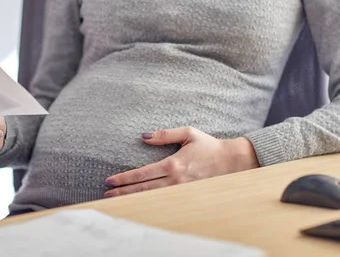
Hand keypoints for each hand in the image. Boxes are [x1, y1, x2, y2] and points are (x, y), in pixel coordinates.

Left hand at [104, 127, 258, 197]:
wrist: (233, 162)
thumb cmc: (209, 146)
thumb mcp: (188, 134)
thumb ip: (165, 134)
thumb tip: (144, 136)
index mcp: (173, 164)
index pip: (142, 173)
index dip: (123, 178)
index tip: (109, 181)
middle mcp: (175, 180)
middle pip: (143, 189)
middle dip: (123, 192)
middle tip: (106, 194)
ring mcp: (181, 190)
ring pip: (152, 198)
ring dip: (133, 199)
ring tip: (117, 201)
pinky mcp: (187, 196)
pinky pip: (164, 202)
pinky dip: (150, 204)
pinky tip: (139, 205)